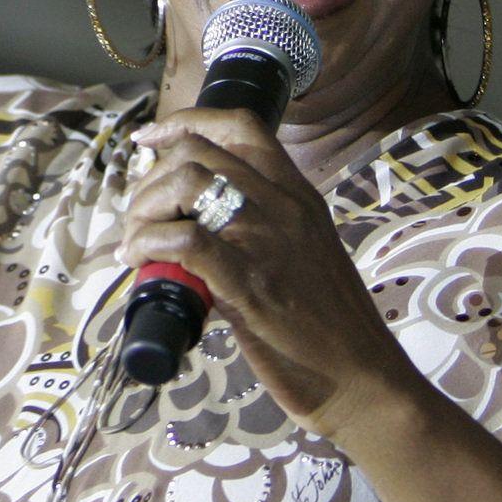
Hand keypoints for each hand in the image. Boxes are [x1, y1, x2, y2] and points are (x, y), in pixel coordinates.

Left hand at [118, 108, 412, 442]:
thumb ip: (265, 229)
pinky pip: (184, 240)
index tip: (150, 140)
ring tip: (137, 244)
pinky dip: (149, 244)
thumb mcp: (306, 253)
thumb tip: (203, 227)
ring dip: (144, 209)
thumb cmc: (333, 327)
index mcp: (298, 195)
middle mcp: (283, 205)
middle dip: (151, 179)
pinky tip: (143, 262)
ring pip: (186, 183)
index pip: (240, 126)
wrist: (365, 379)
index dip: (184, 122)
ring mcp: (266, 241)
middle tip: (140, 219)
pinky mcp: (248, 284)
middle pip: (197, 152)